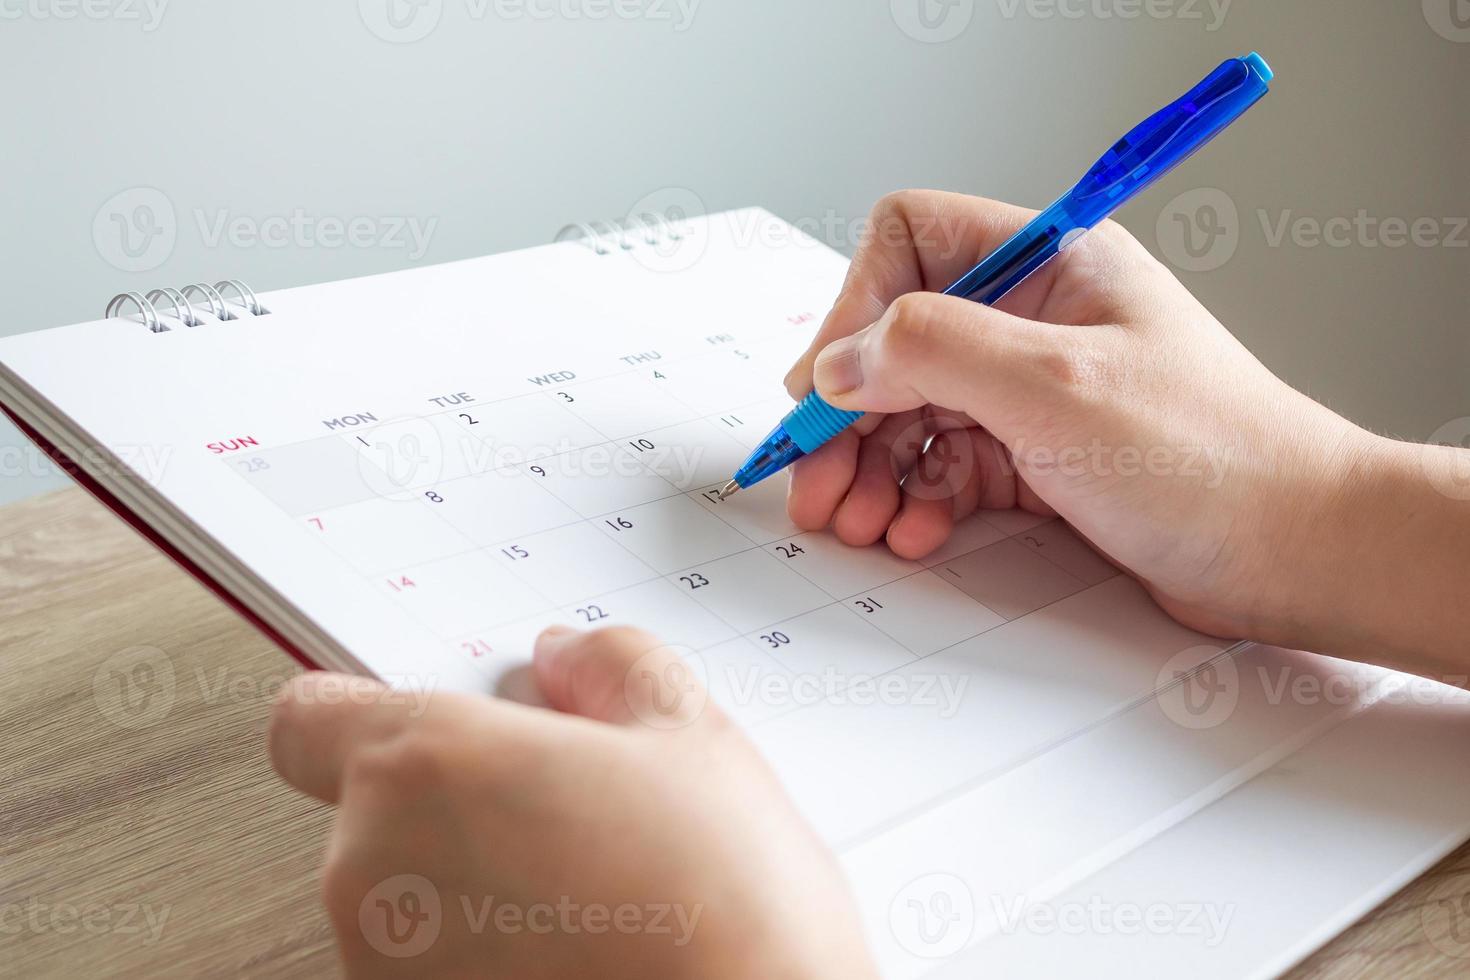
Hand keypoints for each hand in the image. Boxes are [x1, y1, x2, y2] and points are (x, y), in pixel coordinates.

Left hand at [269, 626, 875, 979]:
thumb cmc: (727, 910)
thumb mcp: (691, 736)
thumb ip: (611, 668)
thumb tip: (571, 659)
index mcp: (426, 763)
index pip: (309, 718)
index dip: (363, 709)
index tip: (422, 717)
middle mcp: (375, 870)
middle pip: (376, 804)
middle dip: (460, 797)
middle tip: (566, 802)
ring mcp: (386, 969)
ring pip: (408, 891)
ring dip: (474, 879)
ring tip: (592, 886)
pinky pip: (432, 963)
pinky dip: (485, 951)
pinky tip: (581, 944)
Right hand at [785, 190, 1465, 668]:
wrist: (1295, 551)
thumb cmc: (1214, 455)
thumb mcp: (1056, 386)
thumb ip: (933, 353)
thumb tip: (841, 359)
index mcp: (1047, 262)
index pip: (909, 242)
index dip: (855, 310)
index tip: (826, 386)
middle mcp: (1033, 319)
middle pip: (897, 344)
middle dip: (848, 416)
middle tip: (810, 480)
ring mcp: (1034, 391)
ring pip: (914, 413)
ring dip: (871, 467)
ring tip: (853, 519)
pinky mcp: (1039, 457)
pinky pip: (947, 468)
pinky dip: (918, 500)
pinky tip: (913, 532)